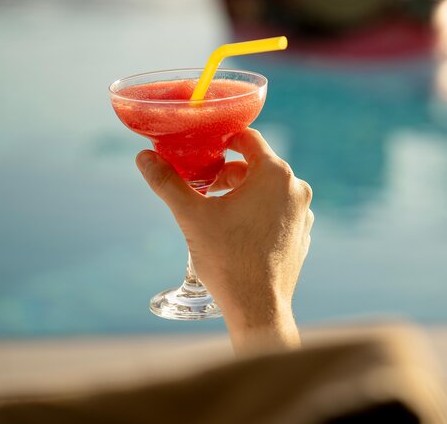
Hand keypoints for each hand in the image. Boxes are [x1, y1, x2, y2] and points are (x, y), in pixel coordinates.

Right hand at [136, 129, 312, 352]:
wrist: (258, 308)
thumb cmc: (228, 260)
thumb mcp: (191, 216)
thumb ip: (168, 182)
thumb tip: (144, 157)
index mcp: (274, 174)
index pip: (249, 138)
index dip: (223, 140)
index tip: (204, 150)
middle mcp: (296, 188)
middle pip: (257, 166)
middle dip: (228, 174)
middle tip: (204, 190)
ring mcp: (303, 213)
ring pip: (268, 190)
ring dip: (243, 193)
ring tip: (218, 213)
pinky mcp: (302, 235)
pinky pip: (279, 212)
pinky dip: (259, 213)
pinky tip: (238, 232)